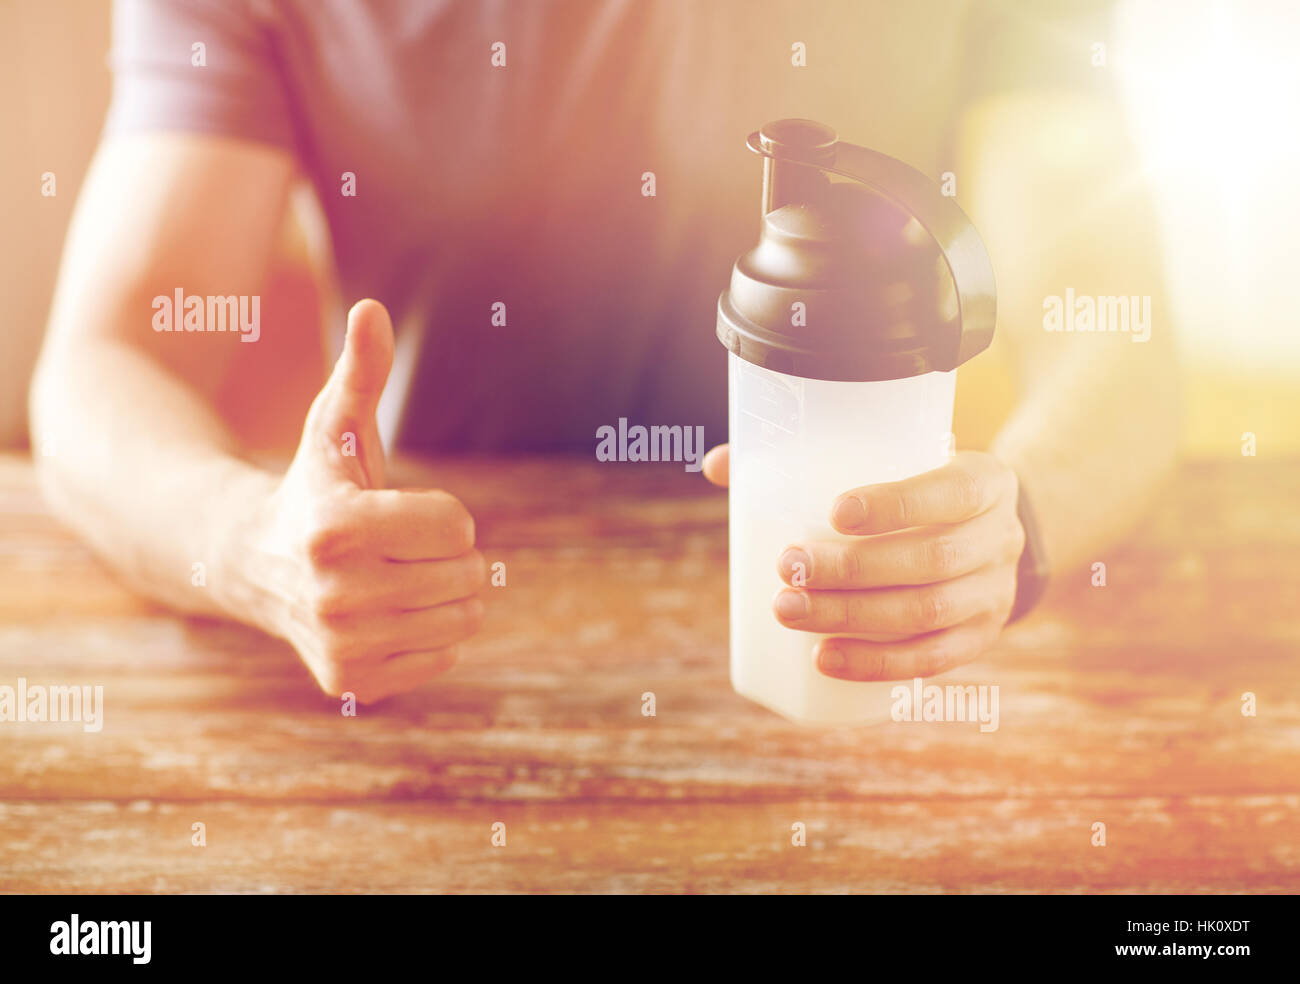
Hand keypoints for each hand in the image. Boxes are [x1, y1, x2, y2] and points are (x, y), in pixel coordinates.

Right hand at [233, 300, 485, 701]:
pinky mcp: (350, 682)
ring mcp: (341, 644)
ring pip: (463, 621)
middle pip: (468, 575)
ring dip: (450, 595)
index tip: (401, 510)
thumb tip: (372, 308)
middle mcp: (334, 593)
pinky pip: (443, 658)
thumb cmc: (313, 485)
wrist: (252, 564)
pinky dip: (432, 635)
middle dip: (453, 555)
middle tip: (406, 548)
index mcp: (336, 528)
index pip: (459, 526)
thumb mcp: (336, 426)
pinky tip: (389, 614)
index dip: (444, 513)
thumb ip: (362, 371)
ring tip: (402, 578)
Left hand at [701, 445, 1022, 680]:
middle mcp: (1001, 537)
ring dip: (853, 617)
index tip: (834, 511)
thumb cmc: (913, 487)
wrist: (983, 531)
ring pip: (927, 612)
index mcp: (986, 481)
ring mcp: (995, 593)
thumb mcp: (888, 461)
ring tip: (789, 611)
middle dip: (853, 570)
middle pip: (932, 560)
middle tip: (787, 568)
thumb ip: (804, 459)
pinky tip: (826, 659)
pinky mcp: (980, 637)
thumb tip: (715, 463)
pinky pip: (932, 659)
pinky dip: (877, 663)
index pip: (951, 492)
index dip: (897, 505)